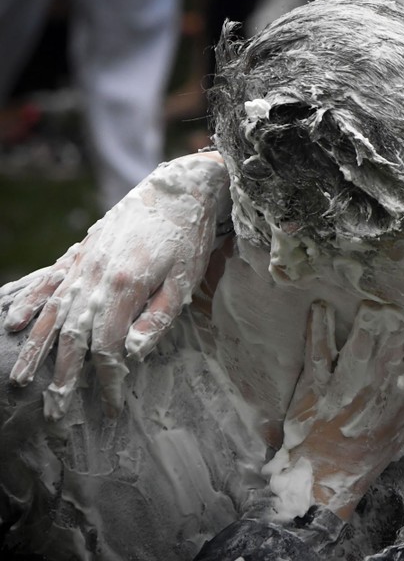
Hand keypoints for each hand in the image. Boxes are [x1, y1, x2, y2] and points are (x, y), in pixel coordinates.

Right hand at [3, 152, 230, 419]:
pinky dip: (31, 303)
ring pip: (53, 312)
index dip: (107, 378)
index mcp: (125, 287)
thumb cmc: (188, 236)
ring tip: (22, 379)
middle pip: (72, 336)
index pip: (108, 346)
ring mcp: (83, 262)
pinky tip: (17, 323)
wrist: (179, 188)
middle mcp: (95, 276)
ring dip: (38, 349)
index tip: (110, 405)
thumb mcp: (185, 281)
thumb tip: (132, 355)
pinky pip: (49, 282)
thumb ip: (157, 320)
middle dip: (63, 378)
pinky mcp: (82, 251)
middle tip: (55, 413)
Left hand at [262, 300, 403, 521]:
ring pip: (361, 341)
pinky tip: (320, 307)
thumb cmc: (368, 451)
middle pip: (393, 339)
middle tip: (394, 304)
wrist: (327, 476)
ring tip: (369, 302)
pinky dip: (319, 326)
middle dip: (396, 316)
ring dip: (366, 318)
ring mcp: (347, 384)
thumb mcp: (403, 426)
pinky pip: (319, 349)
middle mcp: (379, 386)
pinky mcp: (316, 384)